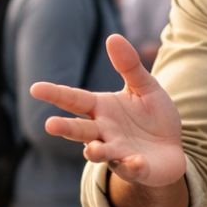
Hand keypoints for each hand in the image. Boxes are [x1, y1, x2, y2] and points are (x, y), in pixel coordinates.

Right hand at [30, 34, 185, 187]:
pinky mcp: (136, 169)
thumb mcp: (144, 87)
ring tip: (93, 149)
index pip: (74, 99)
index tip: (35, 88)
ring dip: (95, 151)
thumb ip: (129, 65)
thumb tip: (112, 37)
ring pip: (99, 153)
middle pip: (79, 130)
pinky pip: (131, 168)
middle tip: (49, 125)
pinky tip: (137, 161)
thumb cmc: (153, 116)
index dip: (55, 94)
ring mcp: (117, 152)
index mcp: (102, 109)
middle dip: (65, 128)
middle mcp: (104, 132)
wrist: (172, 148)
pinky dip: (132, 166)